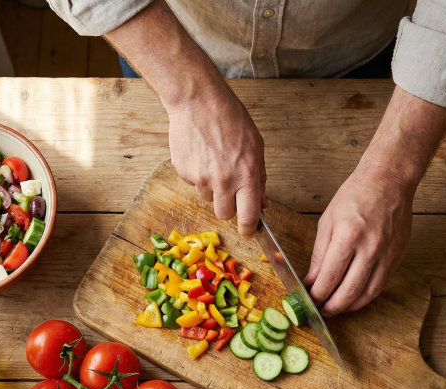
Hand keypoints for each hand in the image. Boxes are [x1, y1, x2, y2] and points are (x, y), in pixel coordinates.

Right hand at [166, 87, 266, 235]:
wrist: (198, 101)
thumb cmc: (230, 118)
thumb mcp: (256, 146)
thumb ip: (259, 177)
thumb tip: (261, 202)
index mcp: (246, 175)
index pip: (247, 216)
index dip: (248, 228)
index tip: (247, 230)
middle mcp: (223, 181)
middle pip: (224, 214)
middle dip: (227, 206)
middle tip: (229, 190)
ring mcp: (200, 178)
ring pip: (207, 197)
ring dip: (211, 187)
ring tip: (213, 160)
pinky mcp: (183, 172)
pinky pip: (193, 183)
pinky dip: (197, 173)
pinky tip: (201, 153)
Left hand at [303, 167, 414, 315]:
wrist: (388, 181)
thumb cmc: (355, 196)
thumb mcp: (327, 221)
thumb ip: (319, 254)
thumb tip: (312, 280)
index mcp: (348, 236)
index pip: (330, 278)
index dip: (317, 295)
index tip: (309, 301)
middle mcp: (370, 248)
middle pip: (349, 292)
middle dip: (332, 307)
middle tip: (320, 311)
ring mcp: (387, 254)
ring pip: (368, 294)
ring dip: (350, 306)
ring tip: (336, 307)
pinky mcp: (398, 257)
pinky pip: (380, 285)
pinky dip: (365, 296)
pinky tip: (353, 296)